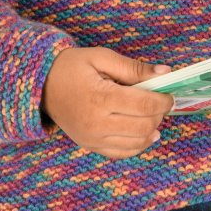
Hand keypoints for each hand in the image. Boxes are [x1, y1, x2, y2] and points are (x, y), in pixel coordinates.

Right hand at [41, 47, 174, 158]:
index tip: (170, 93)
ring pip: (136, 143)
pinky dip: (138, 145)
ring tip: (153, 114)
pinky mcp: (90, 146)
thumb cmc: (71, 67)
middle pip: (143, 126)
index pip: (144, 105)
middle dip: (159, 114)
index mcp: (101, 98)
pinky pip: (121, 153)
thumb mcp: (101, 58)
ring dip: (151, 130)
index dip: (163, 100)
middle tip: (161, 101)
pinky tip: (145, 133)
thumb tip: (164, 73)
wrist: (40, 85)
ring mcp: (92, 139)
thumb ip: (133, 68)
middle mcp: (97, 123)